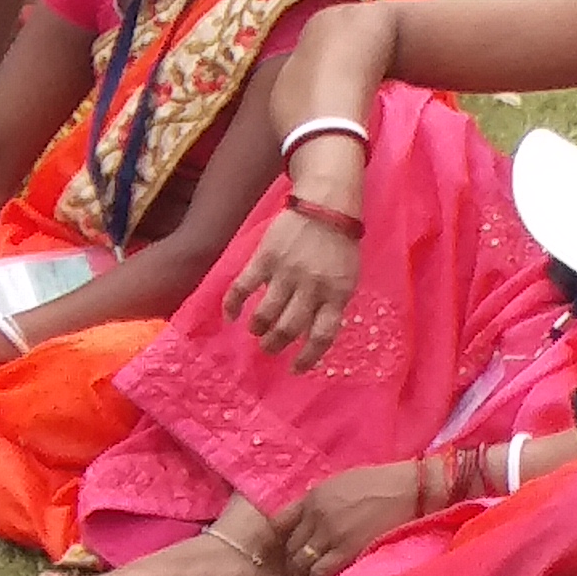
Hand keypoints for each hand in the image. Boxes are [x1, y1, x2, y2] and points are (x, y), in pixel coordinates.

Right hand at [226, 203, 365, 368]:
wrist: (326, 206)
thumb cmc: (339, 245)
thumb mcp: (347, 277)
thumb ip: (331, 303)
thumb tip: (311, 332)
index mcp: (337, 294)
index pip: (322, 335)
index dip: (308, 357)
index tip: (295, 369)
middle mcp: (311, 288)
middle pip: (289, 328)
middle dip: (275, 344)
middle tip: (269, 348)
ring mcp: (286, 273)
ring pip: (265, 313)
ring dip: (258, 328)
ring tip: (256, 331)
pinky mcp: (264, 259)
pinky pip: (242, 288)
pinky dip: (232, 305)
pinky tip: (230, 315)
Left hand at [270, 459, 438, 575]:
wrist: (415, 489)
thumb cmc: (385, 484)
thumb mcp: (343, 483)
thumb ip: (323, 501)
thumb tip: (312, 516)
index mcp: (312, 497)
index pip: (279, 524)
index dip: (280, 543)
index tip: (285, 555)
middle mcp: (314, 515)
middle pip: (290, 547)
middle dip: (290, 565)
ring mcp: (329, 533)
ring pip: (301, 563)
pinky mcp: (346, 550)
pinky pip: (319, 573)